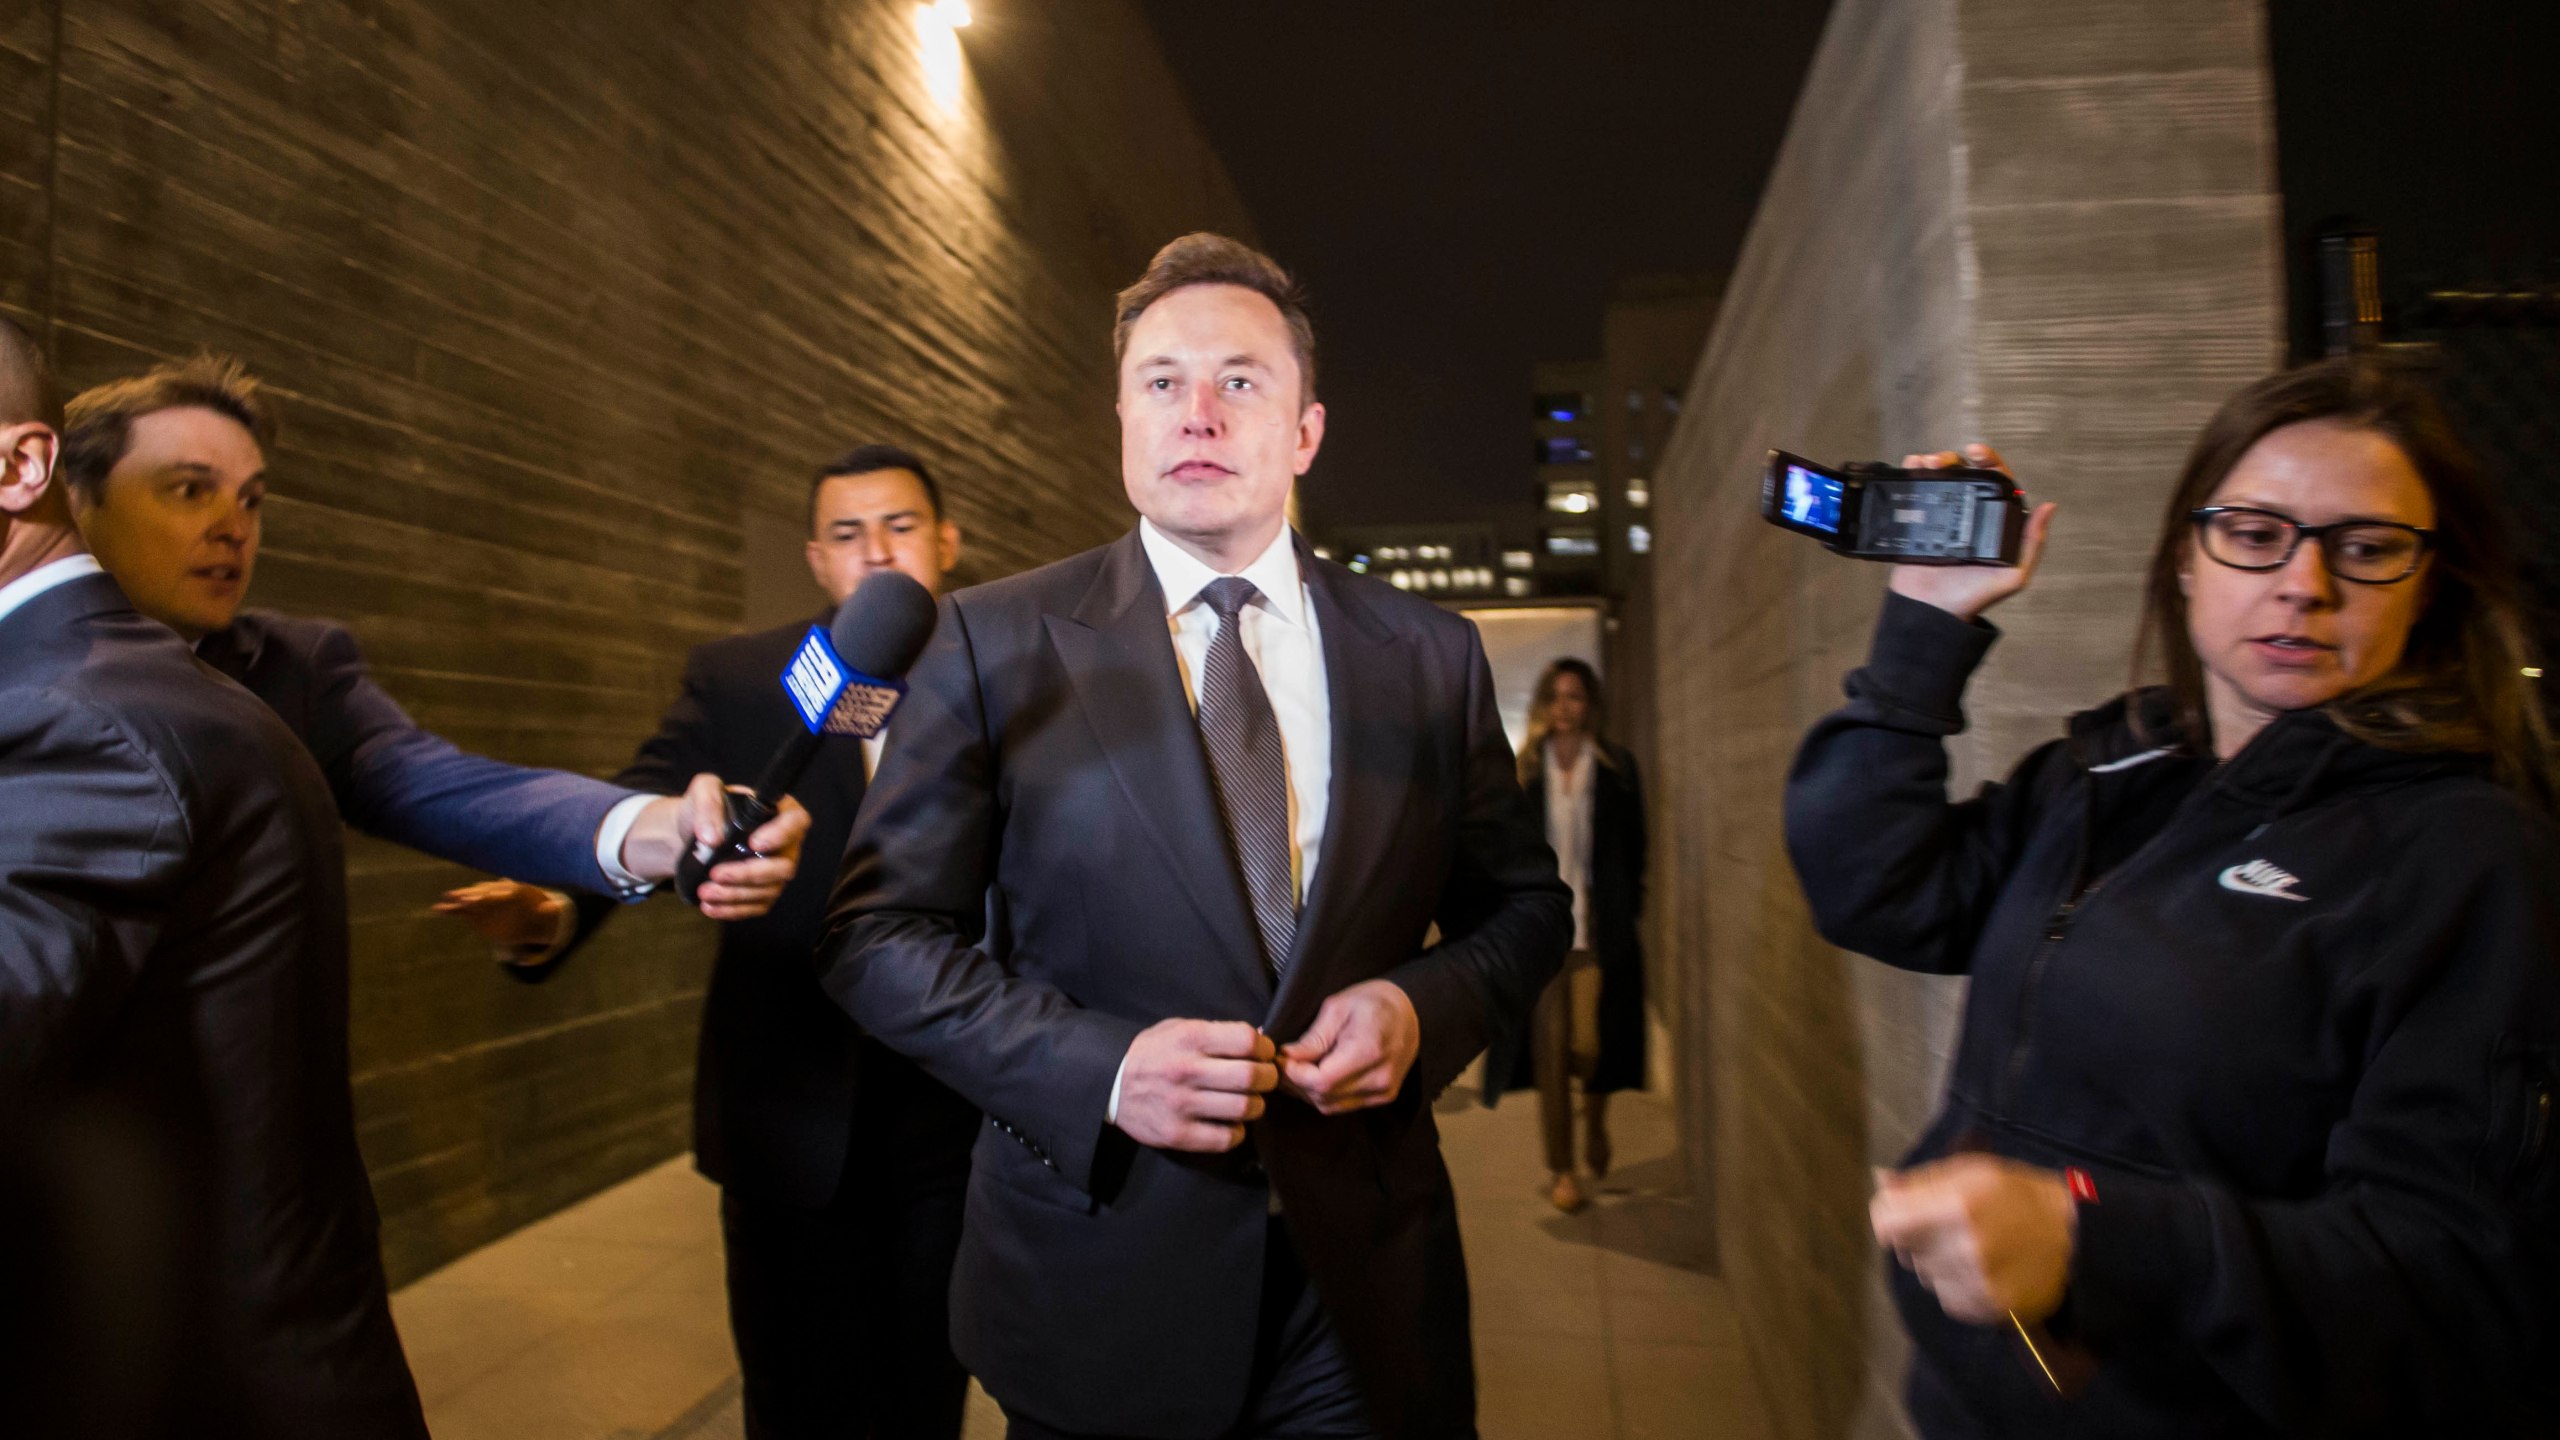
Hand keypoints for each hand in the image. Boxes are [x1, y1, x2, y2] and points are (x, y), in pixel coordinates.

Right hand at [432, 880, 567, 950]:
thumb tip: (551, 907)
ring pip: (469, 901)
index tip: (483, 897)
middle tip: (461, 898)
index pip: (500, 891)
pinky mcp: (476, 914)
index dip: (492, 894)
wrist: (527, 918)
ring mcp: (484, 903)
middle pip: (482, 893)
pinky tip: (438, 909)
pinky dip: (451, 910)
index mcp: (511, 890)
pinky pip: (461, 911)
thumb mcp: (544, 912)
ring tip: (445, 901)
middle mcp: (496, 894)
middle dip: (472, 895)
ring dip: (457, 901)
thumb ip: (546, 910)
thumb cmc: (537, 912)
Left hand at [620, 774, 811, 920]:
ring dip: (735, 894)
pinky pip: (756, 907)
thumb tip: (712, 838)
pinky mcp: (762, 893)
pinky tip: (709, 906)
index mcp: (779, 812)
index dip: (782, 834)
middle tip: (716, 873)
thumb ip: (708, 804)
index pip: (797, 821)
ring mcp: (775, 872)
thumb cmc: (704, 809)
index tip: (754, 843)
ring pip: (768, 890)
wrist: (689, 835)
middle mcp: (785, 844)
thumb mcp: (703, 791)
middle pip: (784, 866)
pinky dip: (732, 910)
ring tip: (704, 891)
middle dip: (749, 873)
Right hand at [1112, 1020, 1279, 1152]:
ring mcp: (1181, 1105)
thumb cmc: (1152, 1052)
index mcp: (1190, 1038)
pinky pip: (1226, 1138)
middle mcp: (1186, 1071)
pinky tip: (1230, 1123)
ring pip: (1244, 1108)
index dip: (1265, 1048)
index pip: (1247, 1040)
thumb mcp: (1178, 1028)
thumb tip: (1260, 1042)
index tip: (1264, 1053)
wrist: (1108, 1083)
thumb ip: (1216, 1033)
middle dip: (1268, 1077)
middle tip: (1264, 1079)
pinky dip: (1237, 1132)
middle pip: (1251, 1076)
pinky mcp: (1177, 1134)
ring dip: (1255, 1105)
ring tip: (1247, 1101)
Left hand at [1277, 979, 1419, 1114]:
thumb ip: (1313, 1037)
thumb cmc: (1372, 1002)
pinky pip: (1342, 1105)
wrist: (1410, 1012)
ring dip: (1305, 1091)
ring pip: (1329, 1105)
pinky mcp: (1383, 1098)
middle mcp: (1380, 1078)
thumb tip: (1286, 1056)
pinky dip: (1322, 1095)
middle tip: (1280, 1062)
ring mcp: (1384, 1092)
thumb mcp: (1338, 1007)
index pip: (1322, 1080)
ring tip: (1293, 1068)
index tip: (1278, 1057)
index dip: (1294, 1074)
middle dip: (1294, 1082)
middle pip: (1323, 1096)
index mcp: (1369, 1050)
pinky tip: (1312, 1076)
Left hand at [1871, 1154, 2077, 1324]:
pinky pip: (1948, 1298)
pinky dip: (1955, 1284)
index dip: (1889, 1214)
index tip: (1902, 1210)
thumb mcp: (1971, 1170)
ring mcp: (1979, 1282)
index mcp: (1958, 1205)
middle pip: (1903, 1249)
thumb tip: (1881, 1182)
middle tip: (1948, 1224)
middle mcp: (1966, 1247)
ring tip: (1971, 1245)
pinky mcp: (1990, 1307)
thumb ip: (1920, 1180)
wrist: (2075, 1237)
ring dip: (1936, 1261)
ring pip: (1924, 1274)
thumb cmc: (2019, 1195)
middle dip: (1915, 1235)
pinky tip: (1982, 1267)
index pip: (1886, 1223)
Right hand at [1884, 444, 2057, 621]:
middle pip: (1965, 475)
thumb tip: (2049, 507)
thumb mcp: (2013, 575)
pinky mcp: (1919, 523)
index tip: (1976, 453)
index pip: (1997, 481)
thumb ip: (2032, 543)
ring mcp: (1943, 517)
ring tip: (1924, 463)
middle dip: (1954, 459)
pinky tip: (1912, 468)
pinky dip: (1913, 475)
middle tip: (1943, 460)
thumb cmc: (1974, 597)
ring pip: (1941, 480)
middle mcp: (1970, 515)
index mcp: (1994, 521)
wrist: (1932, 612)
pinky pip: (1917, 493)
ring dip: (1933, 464)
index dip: (1989, 461)